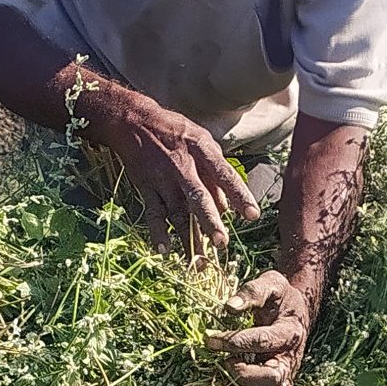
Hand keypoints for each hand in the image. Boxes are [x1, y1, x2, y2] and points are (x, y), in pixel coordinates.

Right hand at [82, 86, 259, 253]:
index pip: (225, 176)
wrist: (133, 122)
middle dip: (209, 221)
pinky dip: (157, 232)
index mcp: (201, 152)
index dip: (239, 196)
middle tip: (221, 243)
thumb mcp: (201, 140)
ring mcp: (162, 179)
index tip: (253, 216)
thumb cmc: (175, 131)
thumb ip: (216, 171)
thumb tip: (227, 206)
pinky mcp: (146, 188)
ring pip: (177, 213)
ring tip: (198, 263)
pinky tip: (164, 251)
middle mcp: (182, 167)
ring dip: (187, 239)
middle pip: (197, 197)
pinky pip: (153, 214)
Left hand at [209, 270, 315, 385]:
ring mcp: (287, 376)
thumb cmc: (279, 298)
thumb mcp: (272, 283)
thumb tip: (229, 307)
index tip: (209, 339)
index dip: (234, 342)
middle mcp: (291, 359)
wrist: (296, 312)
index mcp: (290, 332)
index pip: (262, 341)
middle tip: (221, 364)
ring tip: (226, 385)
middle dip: (242, 374)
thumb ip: (253, 291)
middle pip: (272, 377)